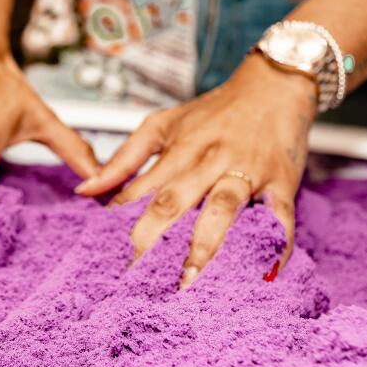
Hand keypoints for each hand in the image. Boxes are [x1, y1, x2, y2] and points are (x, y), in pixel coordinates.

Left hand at [75, 53, 317, 286]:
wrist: (275, 86)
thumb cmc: (216, 111)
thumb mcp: (163, 125)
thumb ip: (124, 159)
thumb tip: (85, 190)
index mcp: (179, 150)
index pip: (143, 190)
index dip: (123, 223)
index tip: (106, 254)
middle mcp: (209, 161)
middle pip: (175, 201)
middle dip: (153, 239)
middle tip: (135, 276)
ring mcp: (246, 173)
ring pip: (221, 210)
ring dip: (203, 247)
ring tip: (188, 281)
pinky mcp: (281, 183)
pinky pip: (278, 218)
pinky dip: (272, 246)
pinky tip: (263, 274)